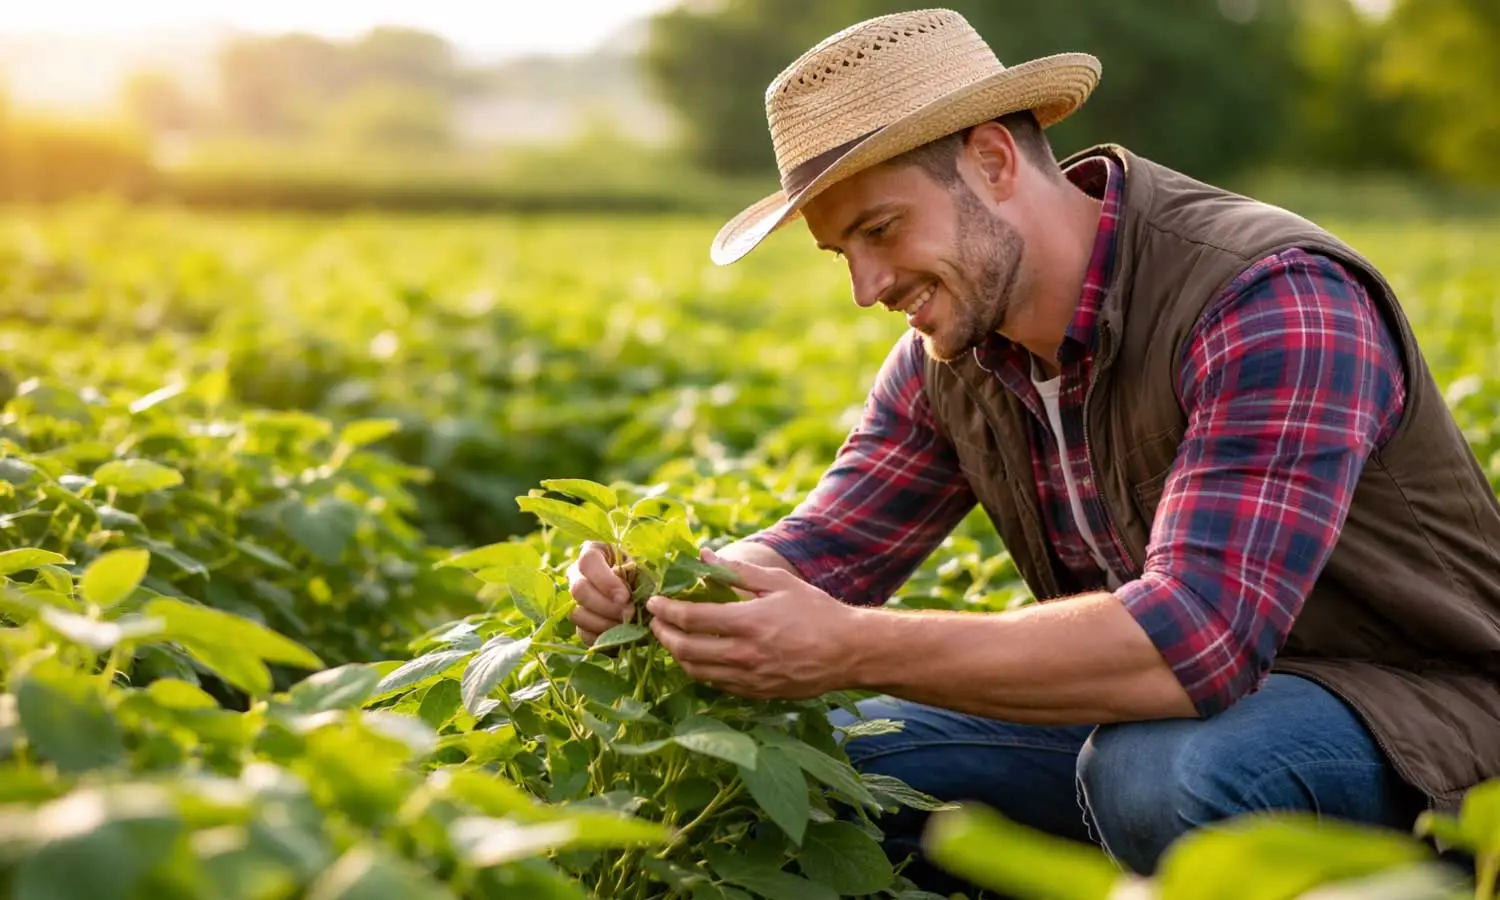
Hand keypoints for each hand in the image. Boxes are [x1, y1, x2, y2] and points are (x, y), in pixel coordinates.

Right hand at [566, 541, 632, 645]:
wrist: (639, 592)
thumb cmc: (640, 574)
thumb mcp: (640, 568)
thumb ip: (634, 577)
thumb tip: (625, 598)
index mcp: (593, 552)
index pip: (587, 562)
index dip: (605, 581)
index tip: (625, 597)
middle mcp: (576, 574)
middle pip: (579, 590)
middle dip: (606, 606)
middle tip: (629, 613)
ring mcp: (574, 599)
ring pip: (577, 613)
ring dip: (604, 623)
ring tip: (626, 625)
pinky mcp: (578, 622)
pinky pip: (582, 633)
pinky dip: (602, 637)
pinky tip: (619, 635)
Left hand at [645, 548, 856, 699]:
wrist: (850, 652)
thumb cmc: (817, 612)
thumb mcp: (779, 583)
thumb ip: (738, 571)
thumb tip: (704, 554)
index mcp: (749, 622)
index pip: (691, 618)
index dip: (665, 610)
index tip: (654, 602)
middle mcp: (745, 654)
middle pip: (685, 649)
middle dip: (663, 634)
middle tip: (655, 621)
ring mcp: (750, 678)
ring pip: (696, 672)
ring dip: (677, 655)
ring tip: (672, 638)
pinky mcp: (757, 693)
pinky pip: (716, 685)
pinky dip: (699, 671)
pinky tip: (699, 657)